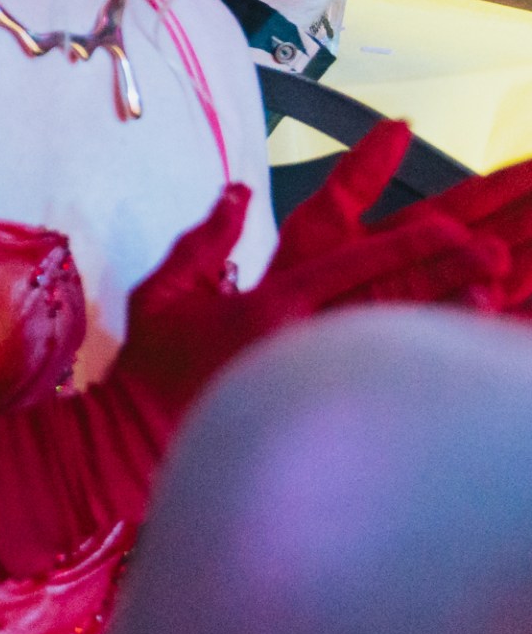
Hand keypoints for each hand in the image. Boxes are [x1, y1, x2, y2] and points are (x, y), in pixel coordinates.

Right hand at [118, 133, 502, 411]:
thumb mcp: (162, 293)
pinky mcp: (316, 410)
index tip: (450, 227)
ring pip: (395, 342)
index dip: (403, 246)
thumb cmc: (151, 366)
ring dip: (445, 317)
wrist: (138, 440)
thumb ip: (204, 241)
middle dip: (445, 274)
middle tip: (497, 253)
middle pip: (390, 301)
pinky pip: (383, 383)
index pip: (349, 267)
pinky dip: (421, 364)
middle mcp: (305, 342)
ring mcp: (315, 380)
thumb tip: (237, 193)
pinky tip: (456, 357)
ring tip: (496, 296)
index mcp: (269, 308)